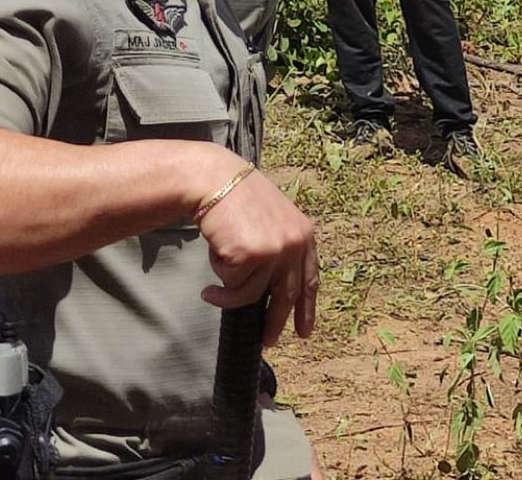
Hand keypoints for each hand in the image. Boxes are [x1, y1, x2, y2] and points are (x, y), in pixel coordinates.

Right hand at [198, 168, 318, 346]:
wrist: (217, 180)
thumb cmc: (240, 198)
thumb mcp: (274, 219)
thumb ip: (281, 247)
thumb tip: (275, 290)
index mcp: (304, 234)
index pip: (310, 280)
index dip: (307, 309)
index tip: (304, 333)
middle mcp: (294, 244)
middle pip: (286, 297)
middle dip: (275, 324)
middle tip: (267, 342)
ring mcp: (273, 251)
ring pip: (251, 295)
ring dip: (228, 298)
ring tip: (211, 294)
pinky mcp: (249, 256)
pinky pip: (231, 284)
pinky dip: (218, 278)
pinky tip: (212, 259)